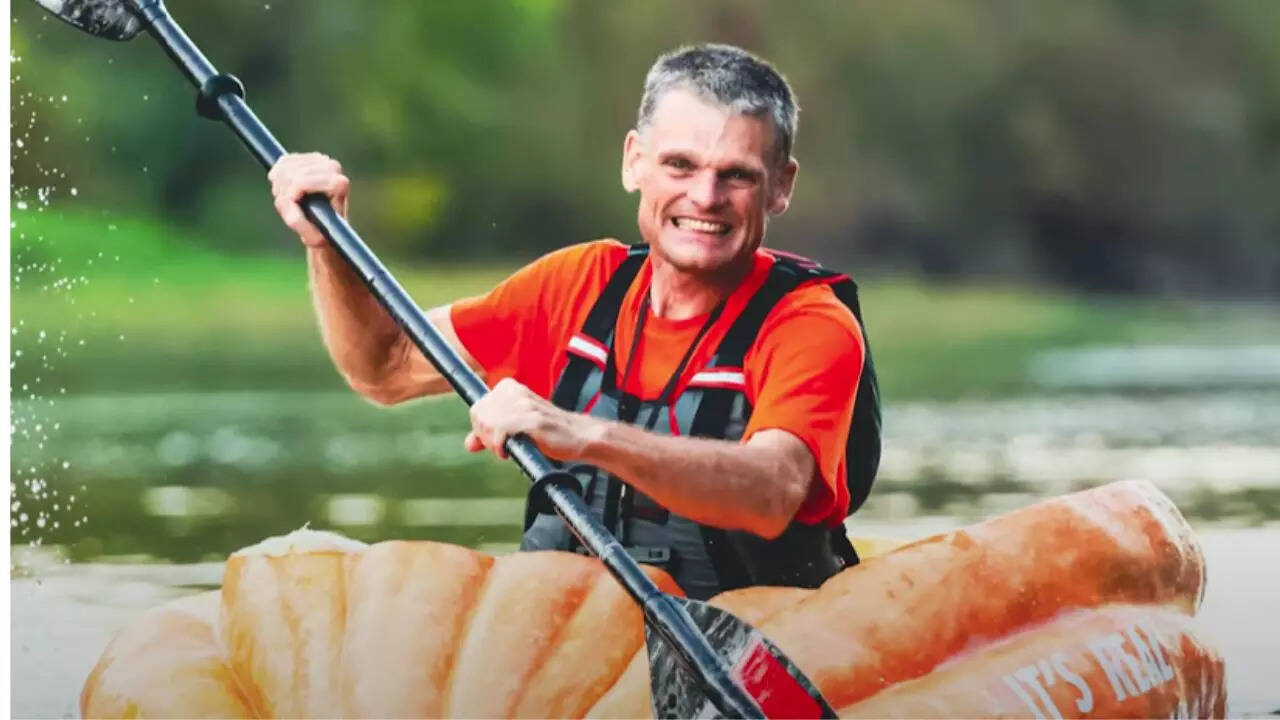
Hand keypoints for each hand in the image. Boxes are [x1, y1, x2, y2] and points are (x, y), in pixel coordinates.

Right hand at [268, 152, 349, 247]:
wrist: (326, 223)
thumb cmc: (323, 231)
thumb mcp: (312, 237)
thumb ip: (301, 225)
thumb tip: (292, 217)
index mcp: (339, 184)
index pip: (301, 182)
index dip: (290, 194)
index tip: (290, 208)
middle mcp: (332, 167)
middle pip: (291, 175)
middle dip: (284, 193)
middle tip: (287, 209)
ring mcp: (321, 159)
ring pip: (285, 168)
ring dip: (280, 187)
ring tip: (288, 202)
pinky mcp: (308, 156)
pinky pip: (283, 162)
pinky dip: (277, 176)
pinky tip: (284, 189)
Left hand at [465, 378, 597, 460]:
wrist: (578, 436)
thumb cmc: (548, 432)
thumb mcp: (516, 428)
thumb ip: (492, 432)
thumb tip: (469, 444)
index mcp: (509, 388)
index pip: (477, 409)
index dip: (481, 429)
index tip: (494, 440)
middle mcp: (515, 392)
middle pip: (480, 418)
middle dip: (486, 437)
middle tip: (502, 447)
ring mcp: (524, 404)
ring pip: (489, 425)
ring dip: (495, 444)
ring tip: (509, 449)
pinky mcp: (533, 419)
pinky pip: (502, 432)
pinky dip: (501, 446)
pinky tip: (510, 451)